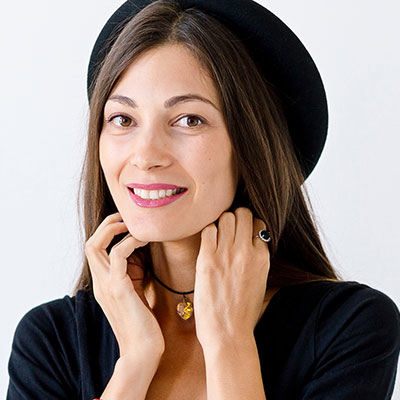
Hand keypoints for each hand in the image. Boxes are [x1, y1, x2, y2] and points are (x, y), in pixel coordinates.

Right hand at [85, 212, 164, 358]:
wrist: (143, 350)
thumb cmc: (144, 321)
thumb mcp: (135, 290)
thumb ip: (133, 271)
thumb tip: (142, 249)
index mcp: (103, 282)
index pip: (96, 249)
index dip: (109, 232)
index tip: (130, 224)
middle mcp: (100, 282)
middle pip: (90, 243)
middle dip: (108, 225)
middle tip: (129, 218)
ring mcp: (106, 285)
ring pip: (95, 245)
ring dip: (115, 229)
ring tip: (135, 226)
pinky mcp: (119, 288)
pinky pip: (117, 255)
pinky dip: (129, 242)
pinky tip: (145, 241)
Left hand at [193, 207, 269, 347]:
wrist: (228, 333)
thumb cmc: (244, 312)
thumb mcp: (261, 282)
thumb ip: (258, 260)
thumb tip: (253, 244)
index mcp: (263, 257)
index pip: (258, 223)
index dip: (249, 226)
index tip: (242, 232)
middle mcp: (246, 251)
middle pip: (242, 214)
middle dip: (236, 218)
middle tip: (229, 229)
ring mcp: (227, 254)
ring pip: (225, 217)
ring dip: (221, 223)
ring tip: (218, 237)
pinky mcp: (207, 259)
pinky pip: (208, 230)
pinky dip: (208, 233)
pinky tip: (208, 245)